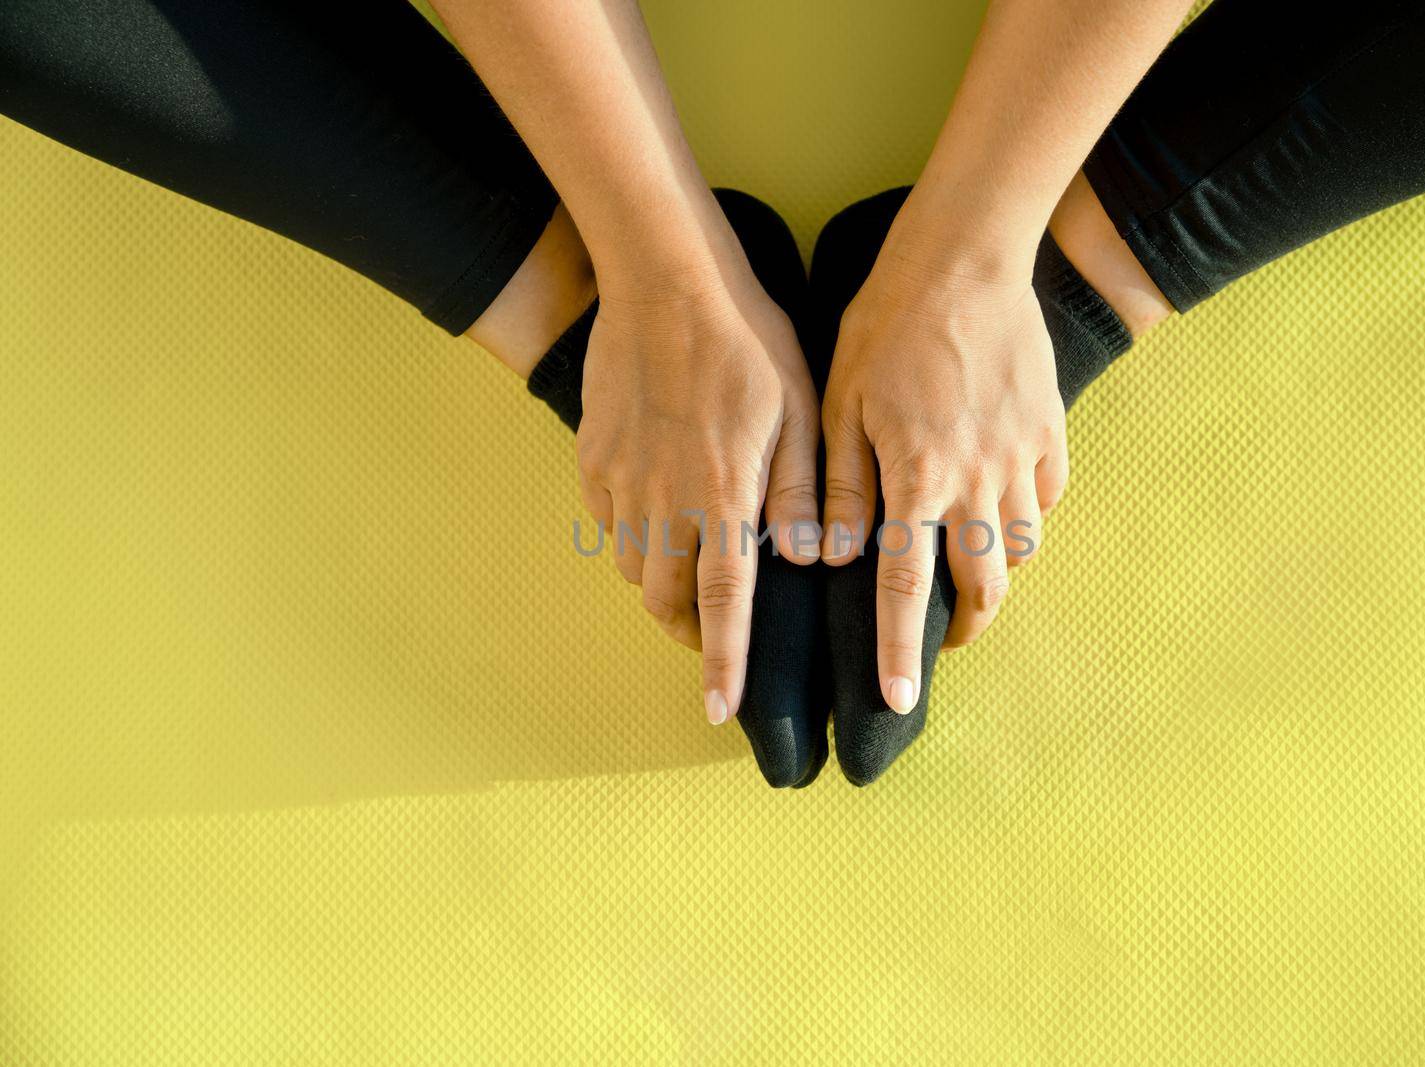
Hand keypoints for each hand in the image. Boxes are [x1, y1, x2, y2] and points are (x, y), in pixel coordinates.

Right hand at [576, 266, 819, 723]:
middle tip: (717, 633)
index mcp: (721, 497)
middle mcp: (663, 501)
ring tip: (693, 579)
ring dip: (662, 588)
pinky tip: (660, 519)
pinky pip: (608, 524)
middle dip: (690, 632)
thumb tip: (809, 559)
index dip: (724, 663)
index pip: (723, 604)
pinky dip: (633, 541)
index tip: (722, 710)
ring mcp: (620, 481)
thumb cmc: (747, 341)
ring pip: (631, 569)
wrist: (664, 281)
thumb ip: (802, 492)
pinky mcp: (593, 457)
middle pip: (665, 600)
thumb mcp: (800, 411)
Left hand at [820, 237, 1066, 711]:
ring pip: (1022, 546)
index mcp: (918, 478)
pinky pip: (1048, 494)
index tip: (899, 699)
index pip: (909, 586)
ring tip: (965, 567)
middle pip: (985, 584)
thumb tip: (824, 558)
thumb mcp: (841, 404)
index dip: (902, 649)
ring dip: (994, 572)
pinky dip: (1025, 514)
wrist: (964, 259)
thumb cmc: (887, 326)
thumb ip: (838, 488)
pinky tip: (999, 502)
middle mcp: (978, 480)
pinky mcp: (1050, 428)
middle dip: (965, 624)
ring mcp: (1022, 456)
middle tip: (943, 634)